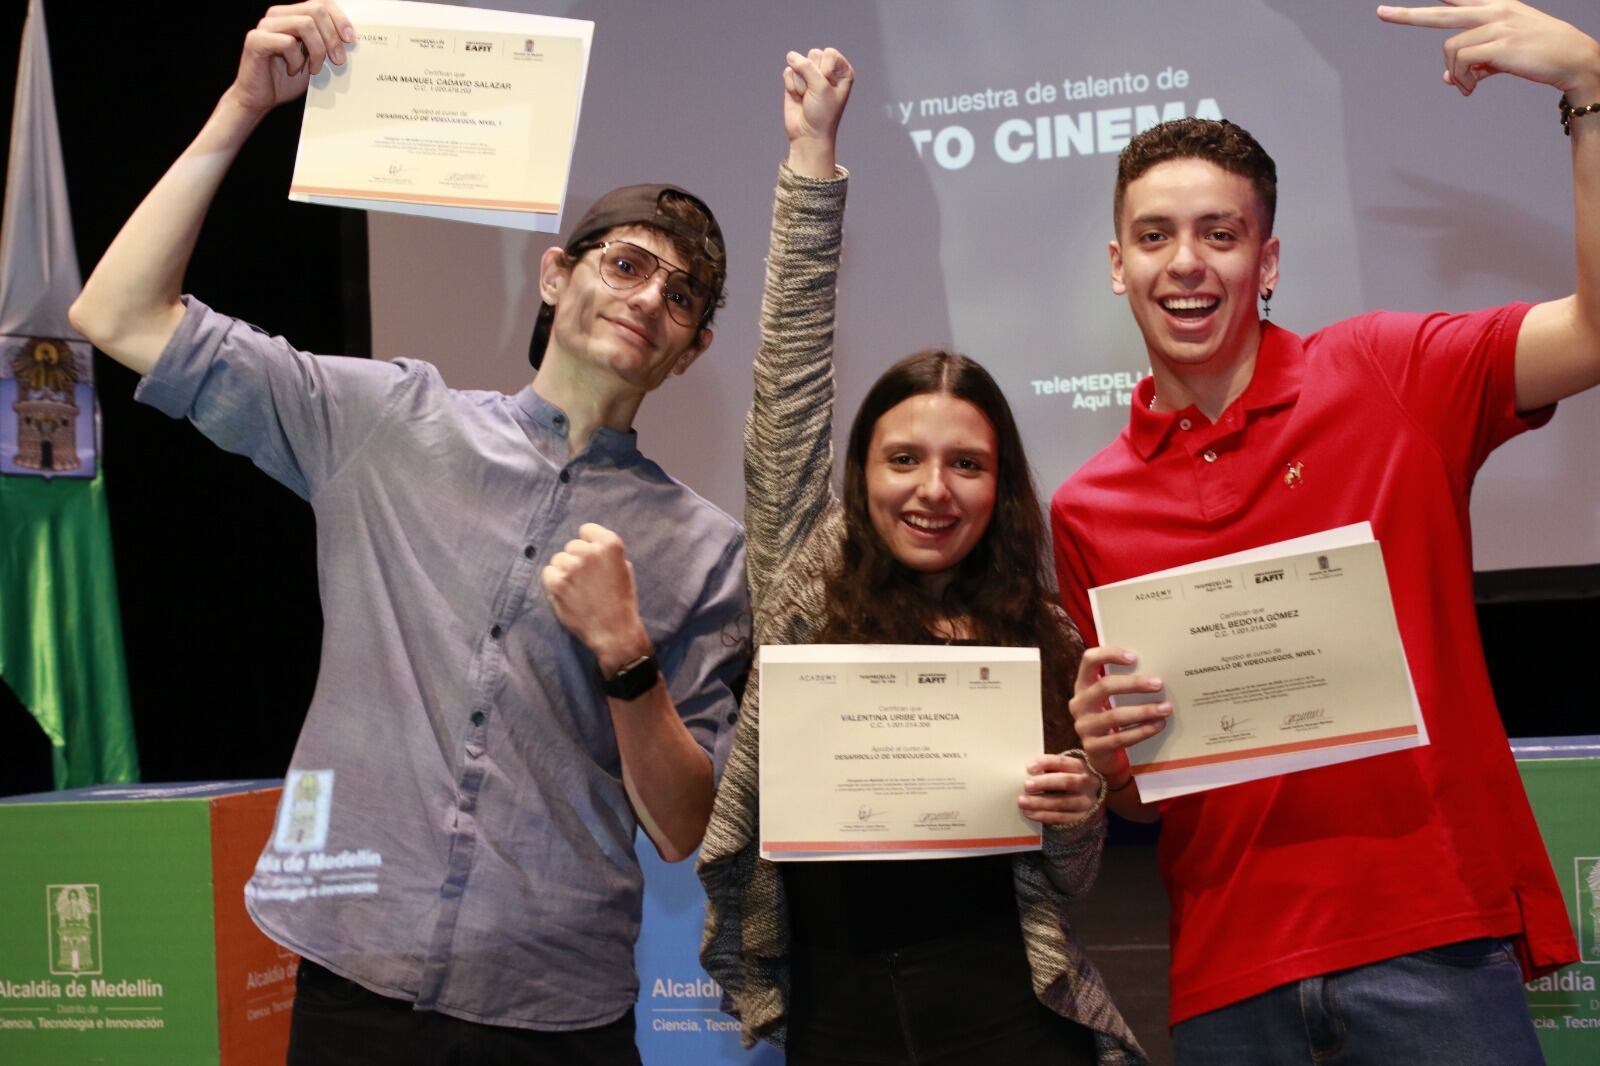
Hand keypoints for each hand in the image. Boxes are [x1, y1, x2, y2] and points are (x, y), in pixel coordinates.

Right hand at [224, 2, 355, 117]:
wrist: (260, 99)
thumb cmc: (286, 79)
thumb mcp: (314, 60)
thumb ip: (326, 45)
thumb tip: (351, 39)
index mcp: (292, 15)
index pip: (321, 3)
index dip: (339, 19)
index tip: (351, 40)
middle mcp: (277, 15)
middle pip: (316, 10)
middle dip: (332, 37)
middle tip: (338, 60)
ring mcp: (265, 26)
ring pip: (305, 24)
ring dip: (317, 50)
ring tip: (314, 69)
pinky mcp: (256, 40)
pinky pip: (288, 43)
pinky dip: (296, 60)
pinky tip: (292, 70)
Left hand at [541, 524, 651, 674]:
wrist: (614, 631)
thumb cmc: (621, 601)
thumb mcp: (623, 569)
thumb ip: (606, 554)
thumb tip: (588, 545)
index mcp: (610, 545)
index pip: (586, 530)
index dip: (588, 544)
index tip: (592, 558)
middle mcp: (590, 552)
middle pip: (571, 545)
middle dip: (576, 559)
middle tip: (585, 578)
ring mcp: (572, 567)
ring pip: (558, 559)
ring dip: (564, 571)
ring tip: (577, 589)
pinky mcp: (557, 583)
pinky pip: (548, 573)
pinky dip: (554, 582)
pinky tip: (567, 594)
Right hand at [783, 47, 853, 177]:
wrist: (808, 135)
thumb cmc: (822, 114)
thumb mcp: (821, 87)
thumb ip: (806, 66)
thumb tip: (790, 55)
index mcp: (842, 70)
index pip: (829, 53)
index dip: (825, 70)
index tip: (828, 88)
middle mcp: (827, 69)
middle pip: (813, 55)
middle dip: (811, 76)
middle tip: (816, 94)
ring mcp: (810, 74)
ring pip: (799, 63)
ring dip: (801, 84)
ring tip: (807, 98)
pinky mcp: (795, 80)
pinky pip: (789, 72)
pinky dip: (791, 86)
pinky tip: (798, 98)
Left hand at [1017, 752, 1100, 825]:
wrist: (1088, 798)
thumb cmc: (1068, 778)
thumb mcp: (1063, 769)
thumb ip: (1048, 767)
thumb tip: (1028, 770)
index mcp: (1081, 766)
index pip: (1063, 762)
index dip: (1046, 763)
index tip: (1029, 767)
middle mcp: (1087, 783)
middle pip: (1067, 782)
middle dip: (1045, 783)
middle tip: (1026, 786)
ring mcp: (1087, 802)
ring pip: (1063, 802)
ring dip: (1040, 802)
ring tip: (1023, 802)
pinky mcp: (1082, 818)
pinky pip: (1062, 818)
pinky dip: (1044, 816)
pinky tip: (1030, 813)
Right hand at [1067, 646, 1171, 779]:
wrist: (1100, 754)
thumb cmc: (1110, 718)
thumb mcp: (1109, 699)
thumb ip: (1123, 685)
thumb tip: (1155, 672)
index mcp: (1083, 685)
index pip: (1089, 660)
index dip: (1109, 655)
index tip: (1134, 657)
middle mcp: (1079, 703)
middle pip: (1104, 686)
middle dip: (1134, 684)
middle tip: (1158, 684)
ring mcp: (1084, 726)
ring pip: (1115, 715)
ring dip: (1143, 711)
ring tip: (1165, 708)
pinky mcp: (1093, 746)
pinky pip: (1120, 738)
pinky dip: (1142, 731)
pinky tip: (1158, 725)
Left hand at [1377, 1, 1599, 97]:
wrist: (1574, 60)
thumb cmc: (1541, 55)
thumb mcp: (1505, 55)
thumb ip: (1476, 63)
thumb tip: (1448, 80)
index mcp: (1498, 7)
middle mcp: (1495, 11)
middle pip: (1442, 12)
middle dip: (1408, 15)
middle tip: (1380, 12)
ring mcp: (1498, 26)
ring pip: (1451, 50)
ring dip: (1456, 74)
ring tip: (1469, 87)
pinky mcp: (1501, 44)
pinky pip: (1462, 63)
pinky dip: (1463, 80)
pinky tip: (1472, 88)